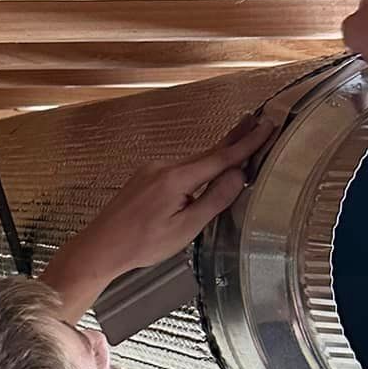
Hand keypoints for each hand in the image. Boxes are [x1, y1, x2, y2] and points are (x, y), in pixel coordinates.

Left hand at [40, 118, 269, 320]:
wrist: (100, 247)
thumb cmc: (140, 244)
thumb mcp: (185, 228)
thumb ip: (213, 200)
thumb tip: (238, 175)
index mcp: (176, 179)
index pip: (221, 157)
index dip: (247, 143)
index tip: (267, 127)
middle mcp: (163, 167)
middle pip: (208, 154)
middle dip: (235, 139)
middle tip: (259, 121)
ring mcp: (151, 171)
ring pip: (193, 163)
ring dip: (216, 156)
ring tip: (240, 143)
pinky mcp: (144, 178)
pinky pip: (179, 170)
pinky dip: (197, 168)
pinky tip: (206, 172)